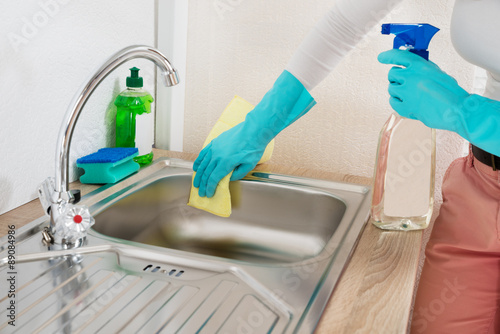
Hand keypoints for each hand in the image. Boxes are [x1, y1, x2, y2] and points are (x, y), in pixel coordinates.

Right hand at [192, 70, 315, 197]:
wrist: (253, 131)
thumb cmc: (253, 148)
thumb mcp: (249, 165)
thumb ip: (237, 174)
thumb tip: (229, 178)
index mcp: (226, 163)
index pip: (214, 178)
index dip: (210, 187)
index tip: (208, 194)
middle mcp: (217, 156)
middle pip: (206, 173)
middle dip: (203, 184)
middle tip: (201, 192)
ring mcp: (215, 148)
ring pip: (203, 164)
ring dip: (198, 175)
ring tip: (196, 182)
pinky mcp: (215, 142)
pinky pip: (203, 153)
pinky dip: (199, 161)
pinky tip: (197, 167)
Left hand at [378, 49, 469, 131]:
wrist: (457, 109)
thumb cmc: (450, 92)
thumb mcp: (437, 72)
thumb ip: (421, 68)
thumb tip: (408, 66)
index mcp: (420, 66)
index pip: (398, 56)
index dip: (388, 56)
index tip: (381, 57)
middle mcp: (410, 77)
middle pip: (392, 74)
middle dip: (397, 77)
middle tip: (405, 82)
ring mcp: (406, 93)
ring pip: (391, 88)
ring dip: (397, 90)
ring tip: (410, 94)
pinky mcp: (405, 107)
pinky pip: (392, 101)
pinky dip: (397, 101)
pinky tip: (407, 102)